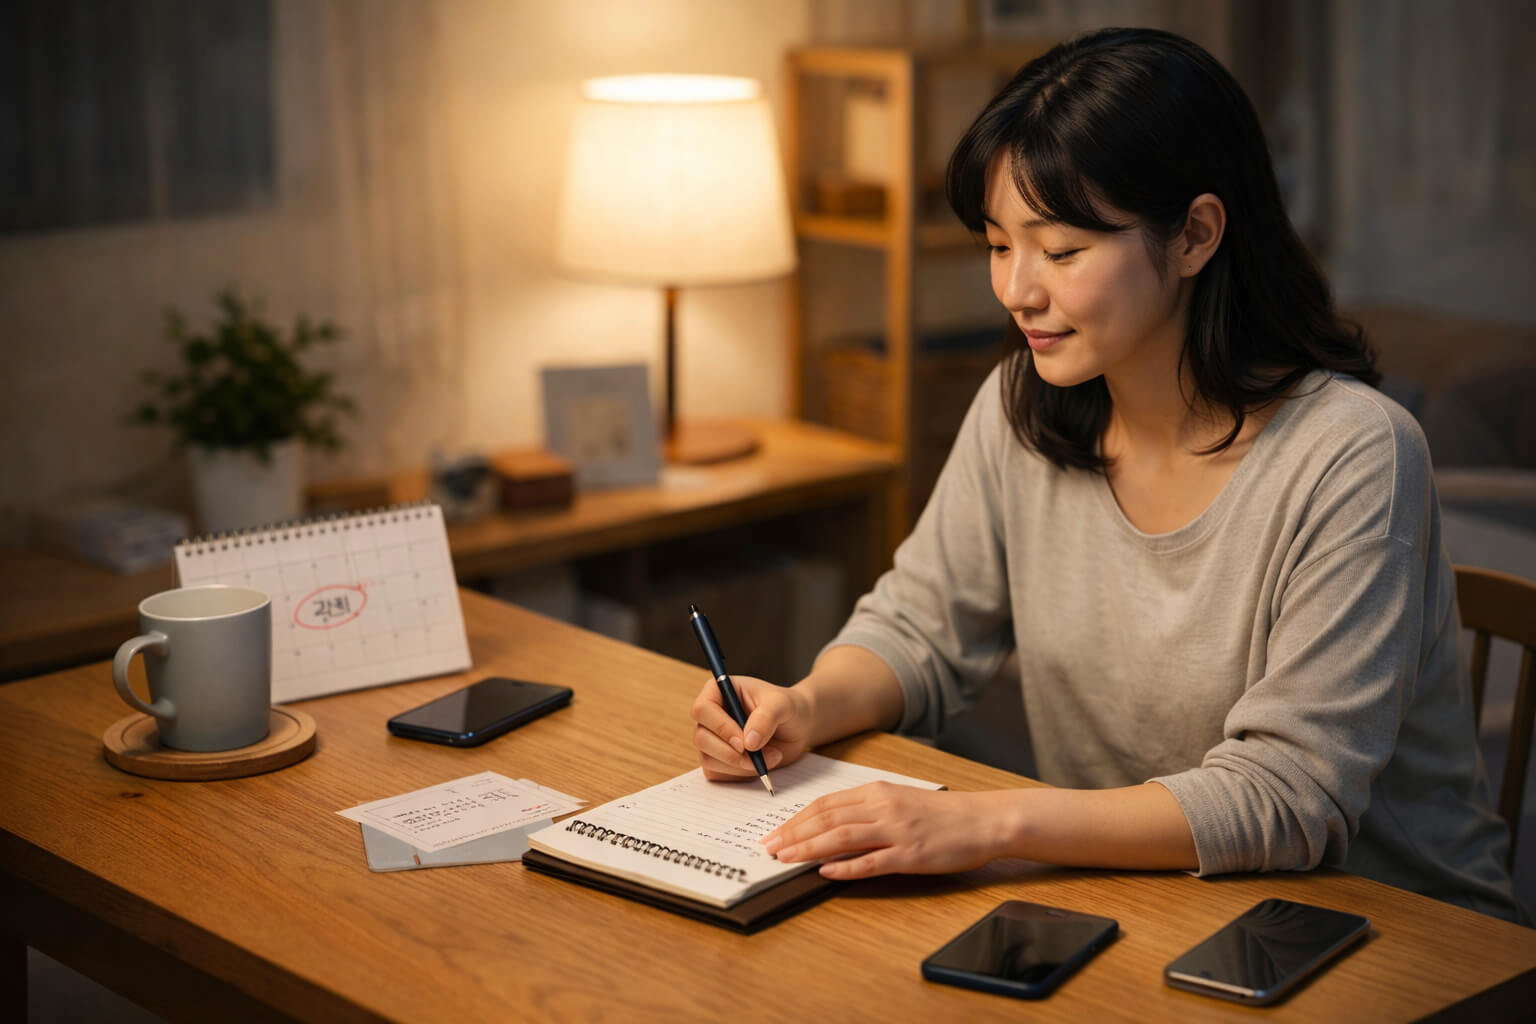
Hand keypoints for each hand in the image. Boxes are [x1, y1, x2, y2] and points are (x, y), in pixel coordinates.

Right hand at [691, 675, 812, 781]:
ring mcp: (711, 739)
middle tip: (759, 755)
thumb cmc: (787, 707)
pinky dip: (740, 775)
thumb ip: (766, 717)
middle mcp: (709, 716)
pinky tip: (761, 764)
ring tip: (771, 756)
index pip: (702, 709)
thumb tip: (748, 743)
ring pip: (709, 760)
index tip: (743, 742)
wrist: (797, 727)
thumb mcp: (782, 704)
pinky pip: (717, 774)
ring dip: (741, 765)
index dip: (720, 728)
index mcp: (717, 691)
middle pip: (701, 739)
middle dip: (732, 753)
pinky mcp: (718, 760)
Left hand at [761, 784, 1012, 879]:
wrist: (983, 819)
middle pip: (827, 819)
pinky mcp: (911, 854)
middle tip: (768, 848)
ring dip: (809, 848)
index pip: (826, 804)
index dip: (796, 819)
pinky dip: (846, 867)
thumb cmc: (942, 813)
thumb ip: (867, 810)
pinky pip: (872, 862)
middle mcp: (883, 807)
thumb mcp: (900, 801)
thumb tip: (830, 826)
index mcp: (878, 791)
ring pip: (842, 838)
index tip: (775, 832)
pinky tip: (826, 872)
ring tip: (785, 859)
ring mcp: (897, 831)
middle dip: (793, 834)